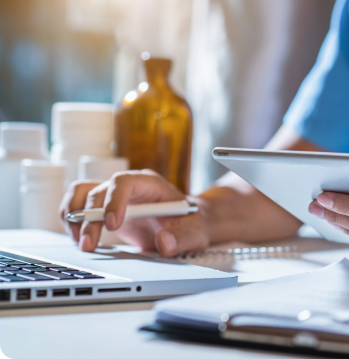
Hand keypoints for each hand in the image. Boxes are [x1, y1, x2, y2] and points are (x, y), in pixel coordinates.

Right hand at [59, 170, 209, 255]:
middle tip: (89, 245)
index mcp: (150, 184)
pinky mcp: (104, 207)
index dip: (114, 200)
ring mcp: (114, 195)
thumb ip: (184, 236)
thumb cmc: (191, 223)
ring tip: (80, 242)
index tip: (112, 225)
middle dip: (89, 219)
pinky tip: (80, 239)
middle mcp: (128, 185)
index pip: (124, 182)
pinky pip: (78, 204)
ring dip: (73, 216)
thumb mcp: (196, 231)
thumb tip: (164, 243)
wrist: (187, 223)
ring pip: (81, 192)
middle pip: (98, 191)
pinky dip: (72, 220)